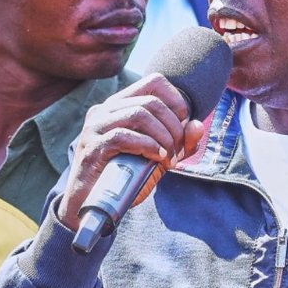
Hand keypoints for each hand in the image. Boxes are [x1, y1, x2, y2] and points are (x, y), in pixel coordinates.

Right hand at [56, 76, 205, 226]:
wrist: (90, 205)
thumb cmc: (123, 177)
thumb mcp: (158, 158)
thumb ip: (180, 143)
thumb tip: (198, 126)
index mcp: (119, 105)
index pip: (154, 81)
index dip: (176, 100)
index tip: (183, 124)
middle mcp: (104, 110)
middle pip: (151, 102)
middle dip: (173, 127)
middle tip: (177, 150)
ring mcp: (95, 126)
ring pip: (139, 114)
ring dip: (163, 137)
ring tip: (168, 158)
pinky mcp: (91, 146)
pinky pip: (123, 136)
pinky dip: (147, 146)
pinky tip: (156, 158)